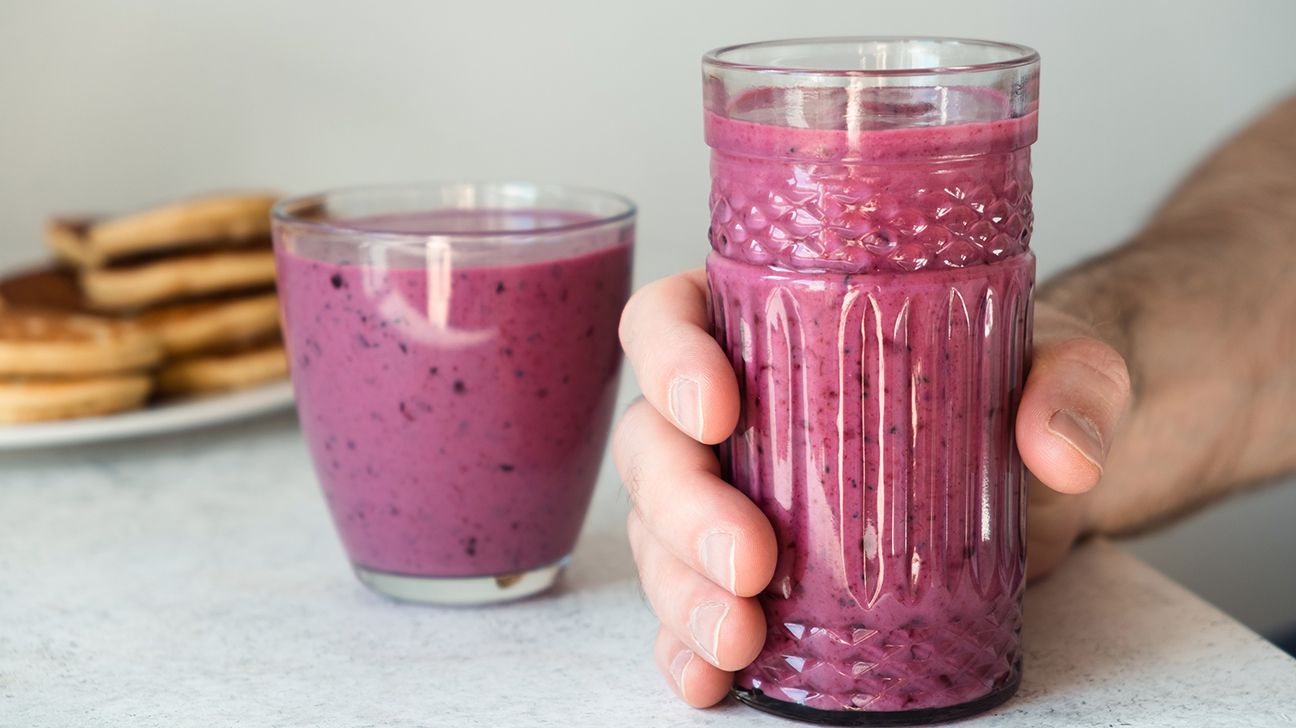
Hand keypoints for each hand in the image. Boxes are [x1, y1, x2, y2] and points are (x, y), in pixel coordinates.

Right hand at [613, 269, 1131, 706]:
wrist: (1036, 477)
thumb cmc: (1018, 386)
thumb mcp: (1063, 362)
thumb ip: (1073, 384)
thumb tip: (1061, 450)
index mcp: (766, 321)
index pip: (670, 319)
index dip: (669, 361)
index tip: (719, 412)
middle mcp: (731, 405)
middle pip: (652, 442)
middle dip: (684, 507)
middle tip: (750, 559)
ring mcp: (733, 490)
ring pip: (658, 530)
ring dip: (682, 587)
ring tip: (738, 635)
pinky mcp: (752, 569)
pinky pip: (689, 599)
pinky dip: (685, 641)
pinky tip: (711, 676)